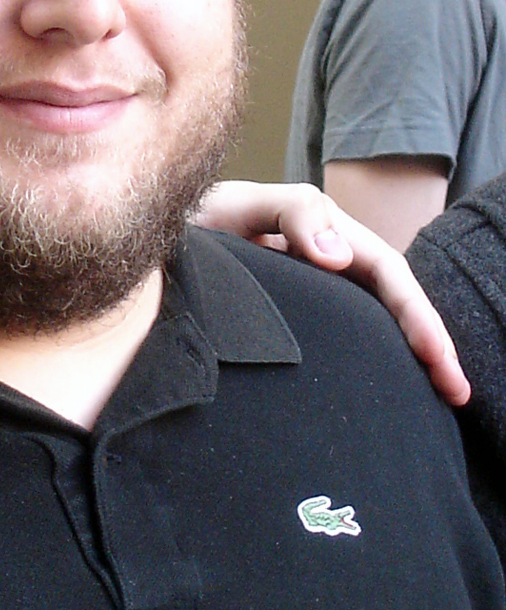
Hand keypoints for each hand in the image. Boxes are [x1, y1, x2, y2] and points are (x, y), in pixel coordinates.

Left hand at [194, 181, 469, 406]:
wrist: (154, 239)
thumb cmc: (198, 218)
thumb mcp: (240, 205)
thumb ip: (291, 215)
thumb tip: (339, 257)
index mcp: (325, 235)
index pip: (388, 274)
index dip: (418, 315)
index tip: (437, 360)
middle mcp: (326, 264)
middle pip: (390, 305)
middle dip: (429, 345)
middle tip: (455, 393)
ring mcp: (310, 294)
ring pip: (369, 327)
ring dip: (402, 361)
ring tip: (434, 404)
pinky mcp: (290, 318)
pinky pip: (337, 341)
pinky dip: (364, 365)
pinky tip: (375, 398)